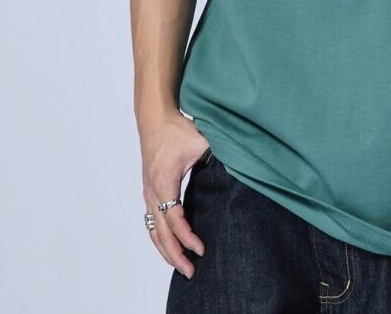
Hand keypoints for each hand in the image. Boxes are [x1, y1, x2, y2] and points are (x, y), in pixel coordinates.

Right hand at [139, 110, 210, 279]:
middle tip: (191, 271)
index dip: (186, 237)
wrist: (154, 119)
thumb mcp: (200, 141)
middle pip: (160, 232)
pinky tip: (171, 248)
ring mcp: (148, 193)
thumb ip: (217, 155)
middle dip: (175, 254)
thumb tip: (242, 164)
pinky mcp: (149, 192)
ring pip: (153, 230)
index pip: (174, 217)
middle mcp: (152, 191)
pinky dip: (160, 238)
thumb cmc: (177, 129)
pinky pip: (152, 222)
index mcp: (164, 180)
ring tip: (182, 266)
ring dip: (166, 250)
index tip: (201, 249)